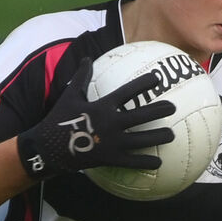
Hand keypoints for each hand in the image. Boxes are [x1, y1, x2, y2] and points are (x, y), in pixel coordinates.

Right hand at [16, 57, 174, 178]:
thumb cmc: (60, 119)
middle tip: (172, 107)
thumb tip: (86, 58)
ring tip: (171, 135)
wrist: (48, 148)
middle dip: (159, 110)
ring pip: (141, 140)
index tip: (157, 78)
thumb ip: (81, 77)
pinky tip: (158, 162)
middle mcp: (110, 123)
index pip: (127, 92)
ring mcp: (111, 142)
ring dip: (159, 137)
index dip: (143, 84)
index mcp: (102, 106)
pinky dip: (146, 162)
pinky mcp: (110, 159)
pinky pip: (132, 161)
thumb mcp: (69, 95)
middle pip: (141, 116)